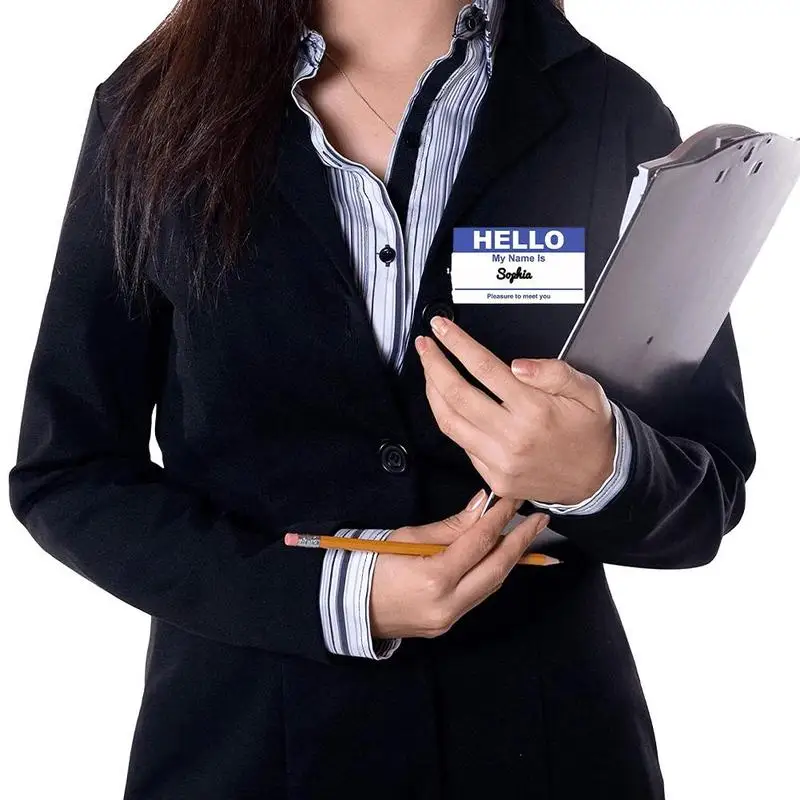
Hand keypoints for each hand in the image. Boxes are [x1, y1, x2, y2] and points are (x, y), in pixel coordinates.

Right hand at [370, 490, 549, 639]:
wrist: (345, 606)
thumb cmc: (369, 563)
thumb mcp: (406, 537)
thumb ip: (450, 527)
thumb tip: (481, 506)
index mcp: (435, 577)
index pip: (479, 542)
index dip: (500, 517)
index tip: (515, 499)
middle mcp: (447, 603)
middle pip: (496, 568)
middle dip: (521, 542)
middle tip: (539, 520)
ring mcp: (449, 619)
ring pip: (491, 586)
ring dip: (509, 559)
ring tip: (524, 536)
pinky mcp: (446, 625)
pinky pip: (477, 596)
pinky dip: (490, 574)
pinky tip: (497, 557)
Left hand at [414, 316, 615, 505]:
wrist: (600, 478)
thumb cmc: (590, 431)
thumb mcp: (587, 390)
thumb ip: (554, 372)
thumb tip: (518, 364)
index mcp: (534, 410)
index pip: (483, 367)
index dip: (456, 344)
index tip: (441, 328)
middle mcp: (513, 436)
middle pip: (456, 394)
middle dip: (433, 364)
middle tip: (425, 345)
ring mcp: (500, 461)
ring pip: (449, 422)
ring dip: (432, 392)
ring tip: (429, 370)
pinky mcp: (494, 478)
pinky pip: (461, 444)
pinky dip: (450, 420)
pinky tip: (448, 404)